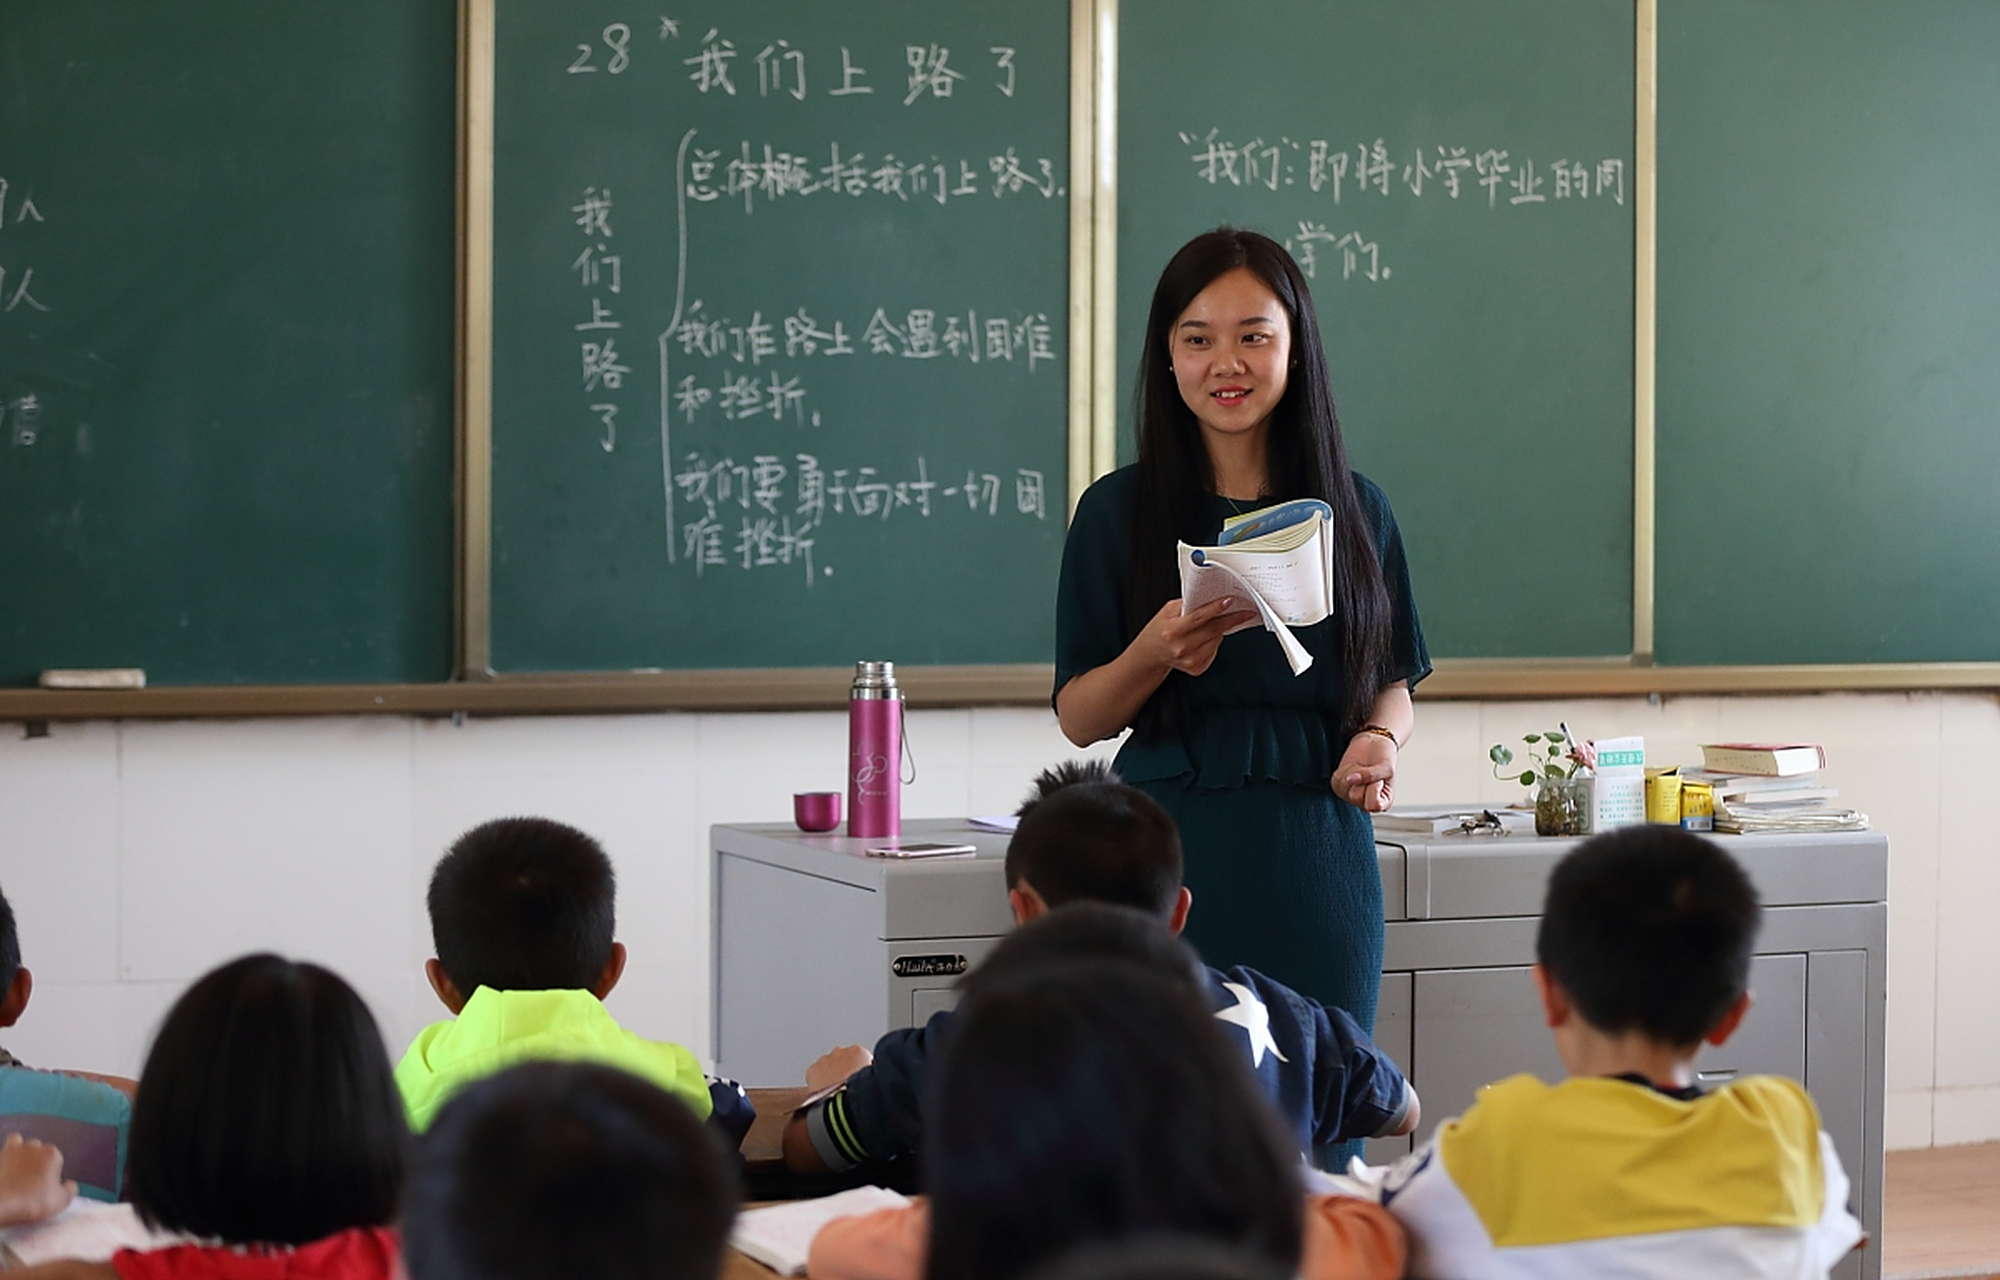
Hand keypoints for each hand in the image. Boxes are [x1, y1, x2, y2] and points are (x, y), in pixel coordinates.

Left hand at [0, 1133, 76, 1226]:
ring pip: (21, 1143)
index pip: (56, 1159)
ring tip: (19, 1169)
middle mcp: (34, 1146)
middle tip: (33, 1180)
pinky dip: (7, 1154)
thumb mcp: (61, 1201)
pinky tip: (7, 1167)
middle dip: (37, 1161)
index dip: (52, 1172)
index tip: (46, 1186)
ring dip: (22, 1152)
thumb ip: (70, 1189)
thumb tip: (70, 1184)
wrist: (0, 1204)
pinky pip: (5, 1149)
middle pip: (39, 1149)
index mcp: (52, 1154)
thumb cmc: (31, 1202)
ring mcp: (14, 1150)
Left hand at [805, 1044, 871, 1091]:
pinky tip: (824, 1091)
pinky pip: (815, 1073)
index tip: (859, 1080)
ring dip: (831, 1074)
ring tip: (835, 1090)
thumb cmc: (858, 1096)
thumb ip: (869, 1073)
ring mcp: (824, 1060)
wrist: (841, 1107)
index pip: (860, 1057)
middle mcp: (840, 1051)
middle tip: (846, 1085)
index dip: (860, 1070)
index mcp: (858, 1052)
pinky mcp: (812, 1069)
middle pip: (843, 1059)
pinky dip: (818, 1080)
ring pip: (828, 1065)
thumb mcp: (873, 1081)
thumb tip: (869, 1076)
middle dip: (844, 1070)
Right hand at [1135, 597, 1261, 679]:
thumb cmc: (1160, 630)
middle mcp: (1181, 647)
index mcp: (1172, 631)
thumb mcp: (1168, 611)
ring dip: (1220, 631)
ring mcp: (1189, 660)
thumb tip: (1210, 598)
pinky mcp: (1197, 668)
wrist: (1151, 654)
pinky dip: (1214, 642)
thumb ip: (1188, 604)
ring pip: (1217, 640)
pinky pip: (1215, 651)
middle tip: (1243, 611)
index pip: (1199, 617)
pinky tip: (1204, 639)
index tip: (1230, 601)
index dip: (1216, 608)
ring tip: (1210, 625)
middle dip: (1230, 619)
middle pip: (1213, 630)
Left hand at [1333, 731, 1396, 811]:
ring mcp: (1351, 796)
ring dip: (1352, 772)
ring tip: (1361, 768)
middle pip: (1355, 797)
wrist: (1372, 744)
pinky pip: (1335, 782)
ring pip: (1343, 788)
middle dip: (1361, 778)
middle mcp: (1366, 803)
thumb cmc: (1383, 756)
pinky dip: (1343, 771)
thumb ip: (1372, 775)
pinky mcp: (1340, 788)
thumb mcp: (1386, 766)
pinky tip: (1353, 768)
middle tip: (1369, 770)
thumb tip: (1351, 779)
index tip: (1378, 779)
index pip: (1373, 806)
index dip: (1373, 789)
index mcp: (1384, 802)